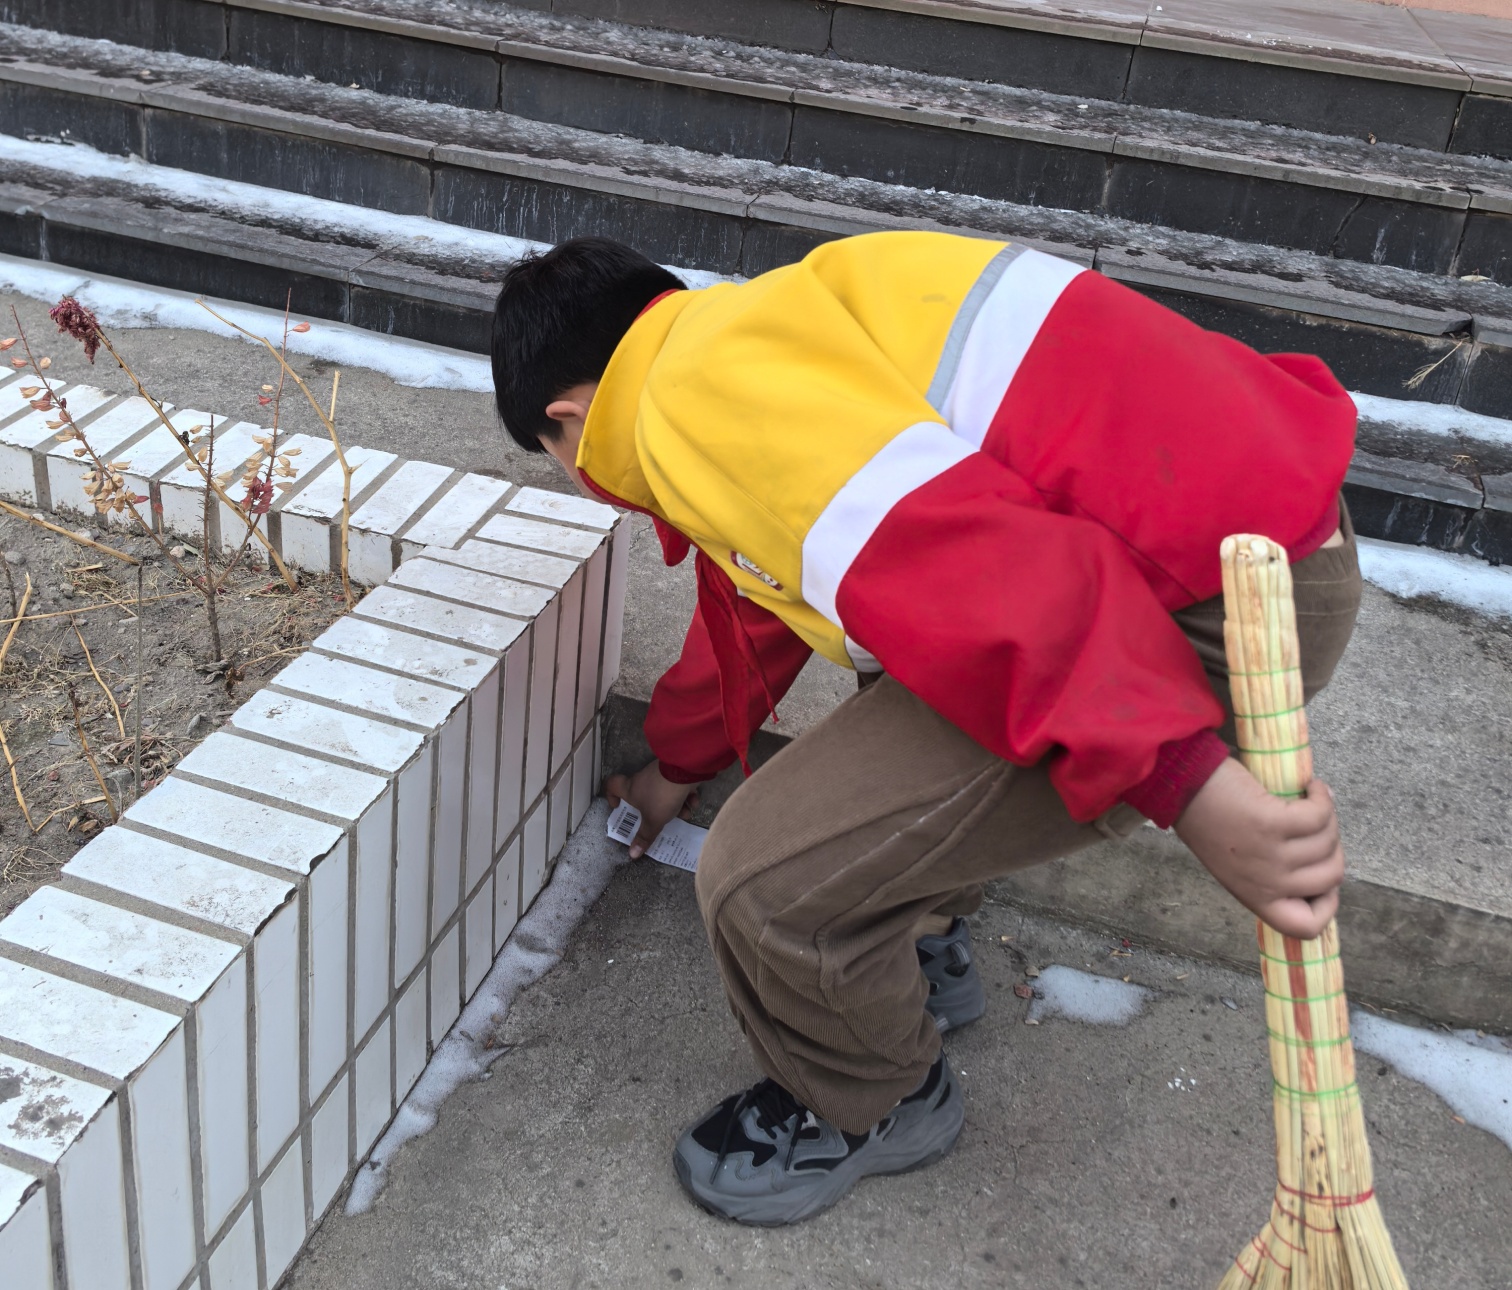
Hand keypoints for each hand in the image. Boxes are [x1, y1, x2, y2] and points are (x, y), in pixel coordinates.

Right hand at [604, 760, 699, 858]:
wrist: (684, 771)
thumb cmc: (661, 796)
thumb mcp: (653, 821)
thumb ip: (645, 837)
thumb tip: (632, 855)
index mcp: (631, 789)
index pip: (612, 785)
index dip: (610, 795)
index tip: (617, 806)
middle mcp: (643, 779)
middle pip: (642, 794)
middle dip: (654, 809)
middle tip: (660, 819)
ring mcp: (660, 773)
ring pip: (663, 792)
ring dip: (675, 805)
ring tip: (685, 813)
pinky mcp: (676, 770)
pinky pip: (678, 785)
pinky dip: (686, 795)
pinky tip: (694, 802)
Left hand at [1174, 758, 1344, 939]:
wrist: (1181, 786)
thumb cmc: (1210, 819)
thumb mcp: (1236, 865)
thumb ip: (1269, 875)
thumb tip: (1322, 866)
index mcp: (1255, 897)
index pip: (1305, 927)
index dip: (1327, 905)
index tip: (1324, 879)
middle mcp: (1265, 883)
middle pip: (1331, 877)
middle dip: (1334, 849)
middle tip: (1318, 827)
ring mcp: (1268, 855)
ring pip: (1328, 842)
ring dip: (1328, 818)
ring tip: (1311, 802)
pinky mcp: (1271, 823)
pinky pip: (1319, 816)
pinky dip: (1322, 798)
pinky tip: (1312, 789)